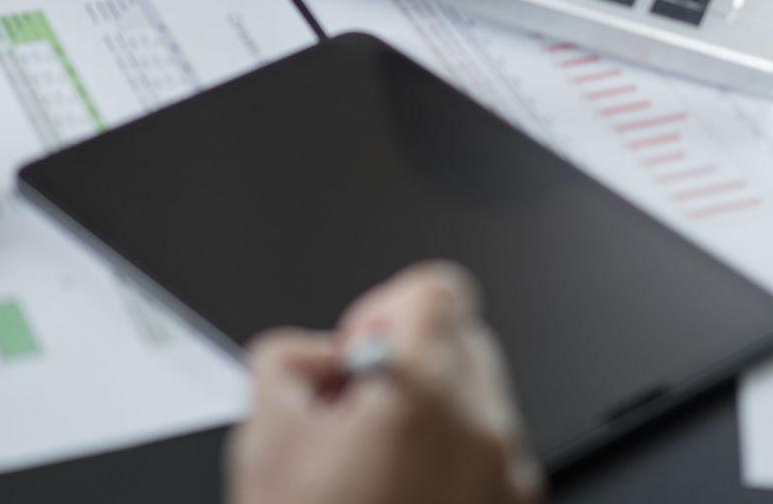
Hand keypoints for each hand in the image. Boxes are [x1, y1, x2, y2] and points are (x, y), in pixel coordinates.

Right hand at [228, 263, 540, 503]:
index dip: (386, 308)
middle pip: (465, 340)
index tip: (358, 352)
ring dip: (433, 416)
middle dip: (409, 362)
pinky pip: (491, 459)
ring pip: (481, 402)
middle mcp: (484, 432)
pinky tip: (400, 500)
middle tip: (355, 415)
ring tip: (374, 471)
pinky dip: (453, 465)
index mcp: (424, 392)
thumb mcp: (263, 437)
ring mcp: (509, 481)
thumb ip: (290, 357)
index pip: (437, 289)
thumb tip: (319, 353)